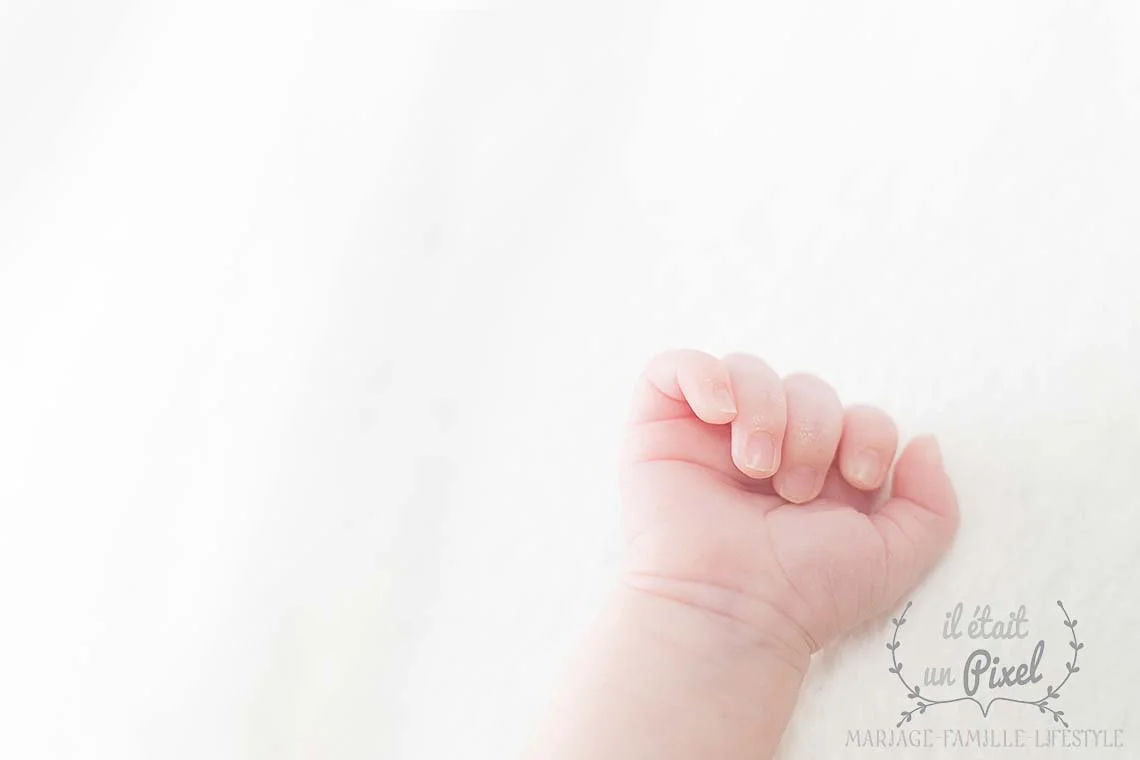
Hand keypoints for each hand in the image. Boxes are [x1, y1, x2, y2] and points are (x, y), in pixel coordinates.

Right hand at [620, 350, 958, 660]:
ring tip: (755, 467)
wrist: (732, 608)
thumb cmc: (804, 592)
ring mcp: (707, 437)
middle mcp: (764, 448)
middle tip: (794, 489)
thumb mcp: (893, 556)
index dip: (867, 432)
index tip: (854, 480)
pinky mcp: (658, 429)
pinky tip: (721, 413)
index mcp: (817, 473)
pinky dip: (703, 375)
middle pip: (805, 387)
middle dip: (812, 430)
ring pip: (749, 370)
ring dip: (765, 411)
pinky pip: (674, 368)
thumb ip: (931, 504)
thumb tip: (923, 443)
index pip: (854, 413)